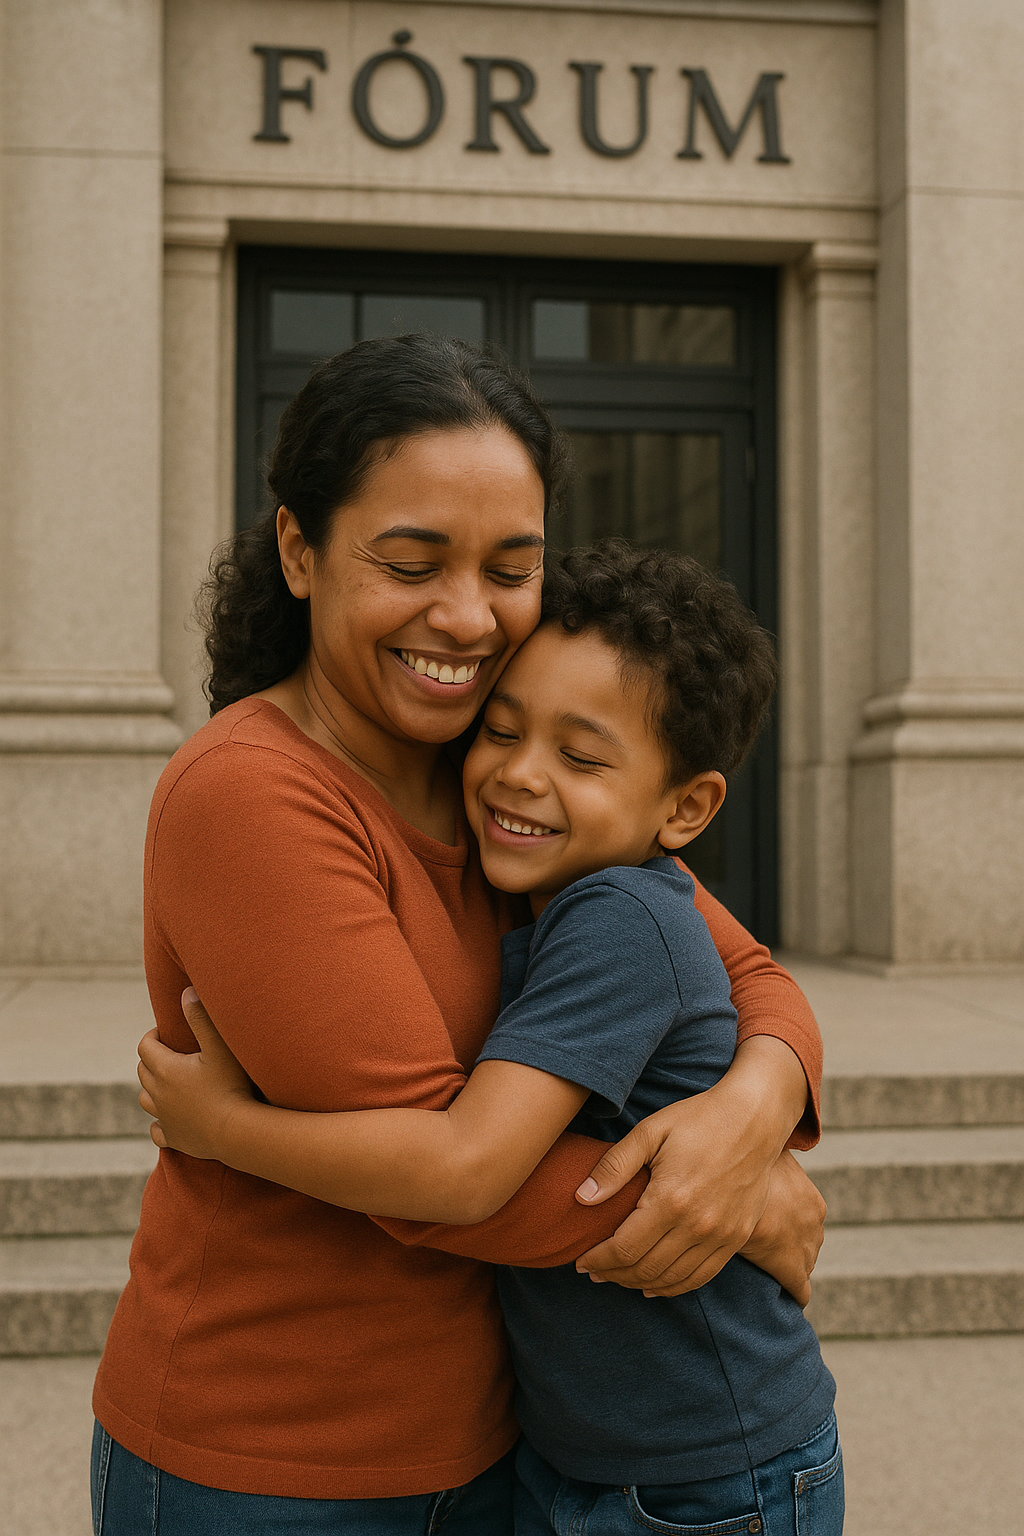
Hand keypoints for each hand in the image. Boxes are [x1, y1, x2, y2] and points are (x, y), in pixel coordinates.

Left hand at [137, 988, 255, 1158]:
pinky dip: (160, 1122)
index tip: (167, 1032)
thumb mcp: (219, 1047)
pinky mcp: (174, 1138)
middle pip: (143, 1071)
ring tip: (170, 1084)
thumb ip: (201, 1018)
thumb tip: (186, 993)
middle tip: (172, 1054)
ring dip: (153, 1089)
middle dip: (153, 1059)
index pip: (145, 1046)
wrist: (236, 1131)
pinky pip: (157, 1130)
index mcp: (166, 1069)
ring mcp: (165, 1118)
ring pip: (146, 1099)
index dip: (153, 1036)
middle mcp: (159, 1093)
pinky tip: (171, 1118)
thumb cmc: (231, 1086)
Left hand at [573, 1036, 808, 1297]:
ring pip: (671, 1279)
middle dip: (613, 1275)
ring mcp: (721, 1236)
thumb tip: (582, 1198)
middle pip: (645, 1269)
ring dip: (639, 1284)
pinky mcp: (737, 1238)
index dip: (598, 1261)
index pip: (624, 1249)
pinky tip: (655, 1285)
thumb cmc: (698, 1119)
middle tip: (593, 1271)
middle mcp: (697, 1225)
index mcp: (670, 1200)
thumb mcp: (650, 1132)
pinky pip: (701, 1277)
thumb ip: (614, 1166)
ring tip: (618, 1277)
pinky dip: (674, 1287)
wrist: (754, 1118)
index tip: (580, 1262)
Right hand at [738, 1151, 825, 1306]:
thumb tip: (760, 1150)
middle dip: (790, 1247)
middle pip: (807, 1244)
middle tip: (766, 1246)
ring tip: (769, 1271)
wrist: (739, 1186)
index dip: (788, 1227)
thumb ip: (767, 1162)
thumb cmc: (747, 1165)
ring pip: (804, 1266)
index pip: (806, 1222)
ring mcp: (806, 1248)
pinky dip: (795, 1294)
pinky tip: (790, 1298)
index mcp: (812, 1202)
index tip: (773, 1228)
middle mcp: (815, 1225)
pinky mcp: (791, 1269)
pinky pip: (800, 1289)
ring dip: (790, 1267)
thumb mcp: (763, 1157)